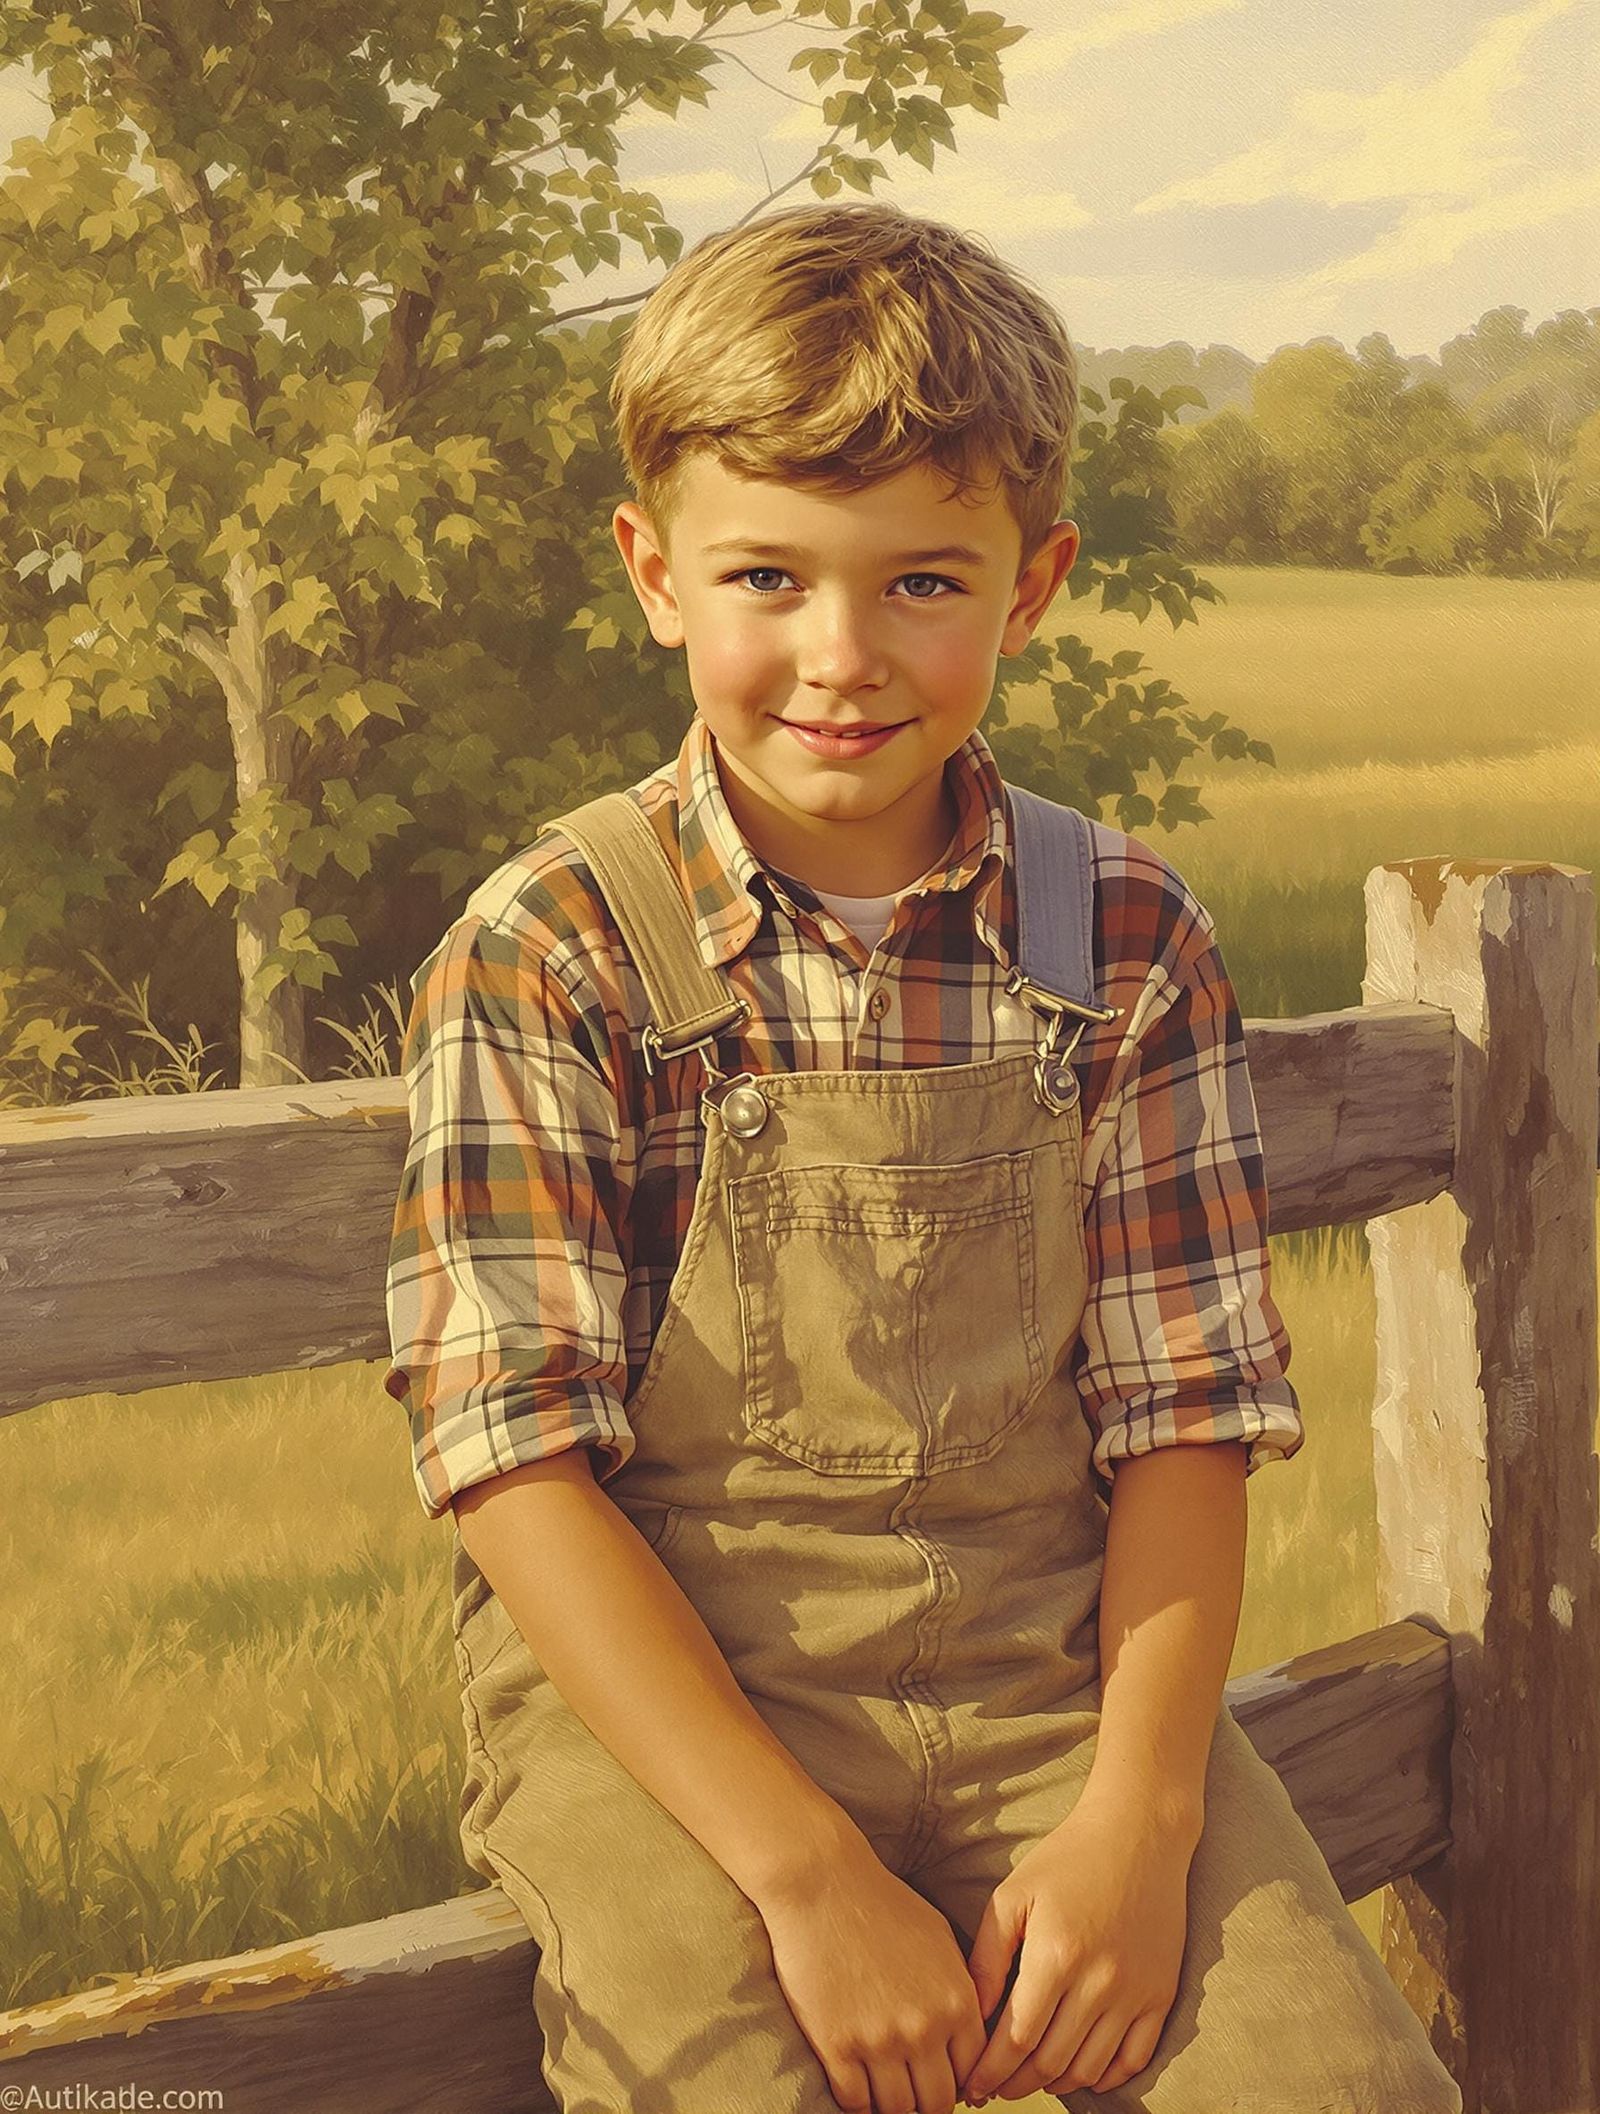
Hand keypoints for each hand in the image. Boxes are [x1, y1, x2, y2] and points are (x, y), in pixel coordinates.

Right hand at [758, 1834, 989, 2113]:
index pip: (972, 2072)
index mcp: (956, 2001)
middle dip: (928, 2103)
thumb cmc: (881, 1904)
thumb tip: (970, 2036)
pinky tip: (855, 2085)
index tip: (941, 2081)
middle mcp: (925, 2028)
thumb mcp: (940, 1940)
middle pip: (938, 2101)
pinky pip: (854, 2103)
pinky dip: (857, 2102)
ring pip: (898, 2109)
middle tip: (913, 2093)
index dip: (959, 2083)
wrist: (823, 1883)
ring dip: (892, 2105)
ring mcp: (880, 2041)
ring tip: (884, 2091)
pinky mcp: (837, 2046)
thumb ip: (961, 1989)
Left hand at [958, 1790, 1195, 2104]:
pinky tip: (1080, 2073)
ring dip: (1055, 2083)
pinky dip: (1105, 2077)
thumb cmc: (1067, 1859)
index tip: (971, 2086)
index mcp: (1056, 1955)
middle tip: (994, 2088)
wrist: (1138, 1833)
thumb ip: (987, 1957)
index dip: (990, 2071)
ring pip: (1089, 2067)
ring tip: (1030, 2079)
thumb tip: (972, 2013)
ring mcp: (1135, 1992)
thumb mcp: (1013, 1895)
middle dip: (1015, 2083)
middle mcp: (1098, 1981)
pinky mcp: (1161, 1994)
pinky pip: (1134, 2058)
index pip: (1016, 2039)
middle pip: (1050, 2061)